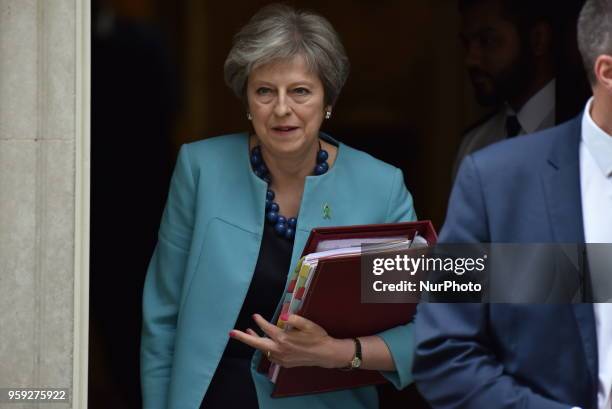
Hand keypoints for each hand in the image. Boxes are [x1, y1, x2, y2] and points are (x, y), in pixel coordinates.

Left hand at [230, 313, 352, 368]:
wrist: (325, 354)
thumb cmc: (317, 337)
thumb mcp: (308, 324)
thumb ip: (294, 319)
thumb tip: (283, 316)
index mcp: (284, 339)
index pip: (267, 328)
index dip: (260, 321)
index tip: (255, 316)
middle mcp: (279, 350)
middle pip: (257, 344)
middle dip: (243, 338)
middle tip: (232, 333)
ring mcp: (281, 358)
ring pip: (263, 350)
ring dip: (256, 342)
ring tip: (249, 333)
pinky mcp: (284, 363)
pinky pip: (270, 356)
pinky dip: (265, 349)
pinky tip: (266, 344)